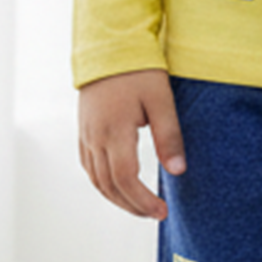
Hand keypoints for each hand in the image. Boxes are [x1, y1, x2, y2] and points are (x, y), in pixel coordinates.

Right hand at [78, 69, 185, 219]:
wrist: (109, 47)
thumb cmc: (139, 71)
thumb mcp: (161, 101)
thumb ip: (169, 137)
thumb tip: (178, 172)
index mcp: (114, 131)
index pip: (126, 179)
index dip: (143, 200)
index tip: (162, 211)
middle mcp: (95, 137)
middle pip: (109, 186)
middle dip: (133, 206)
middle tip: (156, 214)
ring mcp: (86, 135)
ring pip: (96, 180)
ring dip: (117, 199)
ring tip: (140, 207)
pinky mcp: (83, 131)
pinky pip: (89, 167)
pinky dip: (104, 184)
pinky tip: (119, 187)